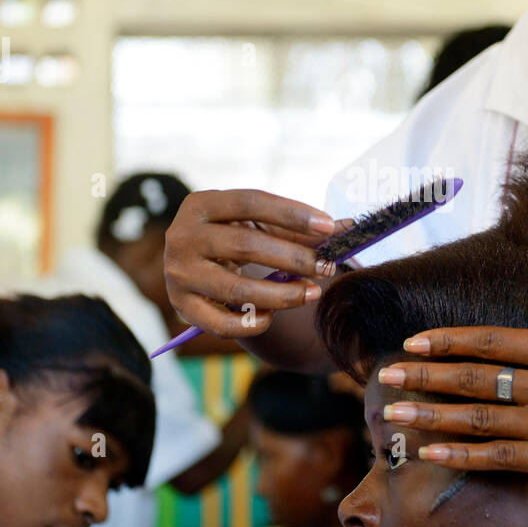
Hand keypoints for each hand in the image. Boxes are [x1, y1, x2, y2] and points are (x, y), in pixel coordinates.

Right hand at [163, 189, 347, 338]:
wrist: (192, 266)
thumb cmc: (233, 239)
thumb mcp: (258, 226)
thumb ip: (298, 228)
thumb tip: (348, 229)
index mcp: (201, 204)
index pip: (250, 202)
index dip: (291, 213)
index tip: (329, 226)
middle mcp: (182, 237)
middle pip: (244, 246)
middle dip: (292, 258)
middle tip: (326, 266)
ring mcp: (179, 274)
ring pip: (236, 289)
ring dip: (281, 295)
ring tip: (312, 292)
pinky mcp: (181, 308)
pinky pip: (222, 324)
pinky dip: (254, 323)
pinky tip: (274, 316)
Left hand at [378, 244, 527, 489]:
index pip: (490, 342)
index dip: (447, 341)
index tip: (414, 341)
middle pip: (473, 381)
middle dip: (424, 376)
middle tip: (386, 374)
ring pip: (477, 422)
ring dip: (430, 416)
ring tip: (392, 412)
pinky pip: (500, 461)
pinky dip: (462, 457)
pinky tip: (432, 453)